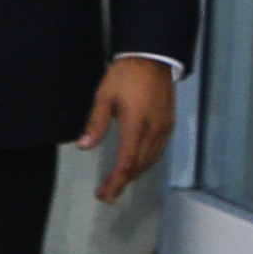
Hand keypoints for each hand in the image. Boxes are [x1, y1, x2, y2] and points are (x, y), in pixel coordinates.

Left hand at [78, 57, 174, 202]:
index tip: (104, 194)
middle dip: (122, 181)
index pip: (127, 162)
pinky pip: (157, 151)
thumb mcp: (104, 96)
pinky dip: (144, 162)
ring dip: (134, 173)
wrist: (151, 59)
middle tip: (106, 192)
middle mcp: (154, 131)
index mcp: (135, 125)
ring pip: (150, 161)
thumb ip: (95, 123)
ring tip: (117, 181)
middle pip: (139, 166)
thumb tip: (84, 146)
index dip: (116, 182)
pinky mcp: (168, 125)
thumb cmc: (124, 75)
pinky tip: (134, 163)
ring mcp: (164, 129)